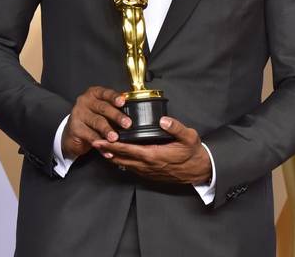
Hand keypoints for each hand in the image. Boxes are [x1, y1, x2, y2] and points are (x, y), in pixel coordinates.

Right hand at [61, 86, 129, 159]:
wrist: (73, 132)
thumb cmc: (93, 117)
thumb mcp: (103, 109)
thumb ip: (115, 108)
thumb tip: (135, 114)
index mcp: (94, 94)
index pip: (106, 93)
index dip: (114, 97)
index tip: (123, 102)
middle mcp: (85, 102)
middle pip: (103, 108)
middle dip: (117, 116)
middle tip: (127, 124)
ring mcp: (78, 115)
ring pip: (97, 122)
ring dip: (108, 131)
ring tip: (115, 138)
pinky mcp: (75, 129)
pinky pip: (91, 137)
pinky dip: (101, 146)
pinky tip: (108, 151)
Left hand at [93, 117, 211, 184]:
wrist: (199, 170)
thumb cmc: (193, 153)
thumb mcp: (189, 137)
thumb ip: (176, 127)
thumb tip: (163, 120)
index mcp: (154, 154)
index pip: (128, 149)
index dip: (112, 145)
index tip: (100, 140)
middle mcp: (148, 165)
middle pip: (122, 158)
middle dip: (107, 150)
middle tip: (94, 143)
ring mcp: (148, 171)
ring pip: (125, 165)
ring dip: (113, 157)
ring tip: (102, 150)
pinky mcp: (150, 174)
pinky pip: (132, 169)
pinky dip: (122, 162)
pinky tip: (119, 158)